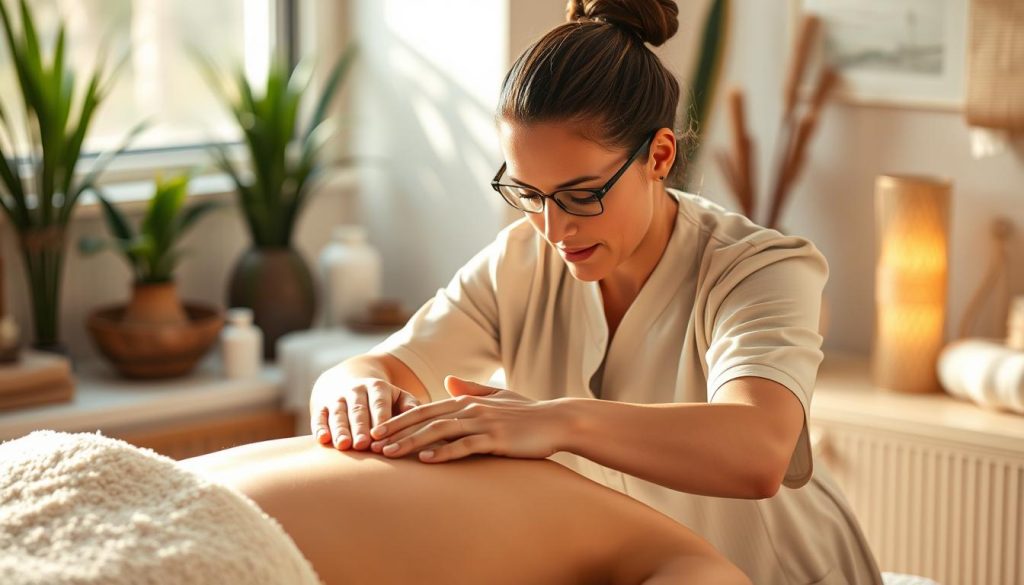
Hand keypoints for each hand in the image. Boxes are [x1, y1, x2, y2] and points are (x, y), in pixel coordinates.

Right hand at [309, 372, 421, 450]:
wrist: (348, 382)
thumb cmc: (382, 399)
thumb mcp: (397, 396)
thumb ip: (410, 405)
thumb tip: (417, 415)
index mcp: (377, 387)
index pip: (379, 403)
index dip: (380, 419)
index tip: (382, 436)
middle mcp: (355, 391)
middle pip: (358, 410)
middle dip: (360, 427)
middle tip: (362, 445)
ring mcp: (337, 398)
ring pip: (338, 414)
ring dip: (340, 430)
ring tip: (344, 445)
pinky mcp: (321, 407)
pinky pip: (319, 417)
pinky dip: (320, 428)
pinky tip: (323, 440)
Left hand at [368, 375, 565, 462]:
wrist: (557, 421)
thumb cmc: (528, 412)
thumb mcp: (499, 395)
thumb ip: (472, 388)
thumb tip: (448, 380)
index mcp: (467, 401)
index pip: (425, 410)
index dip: (399, 420)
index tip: (377, 430)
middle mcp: (470, 408)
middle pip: (424, 419)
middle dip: (395, 431)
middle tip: (370, 444)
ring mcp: (483, 423)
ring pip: (438, 432)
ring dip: (410, 443)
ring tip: (389, 454)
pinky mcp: (495, 438)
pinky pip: (464, 446)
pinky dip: (443, 452)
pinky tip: (426, 460)